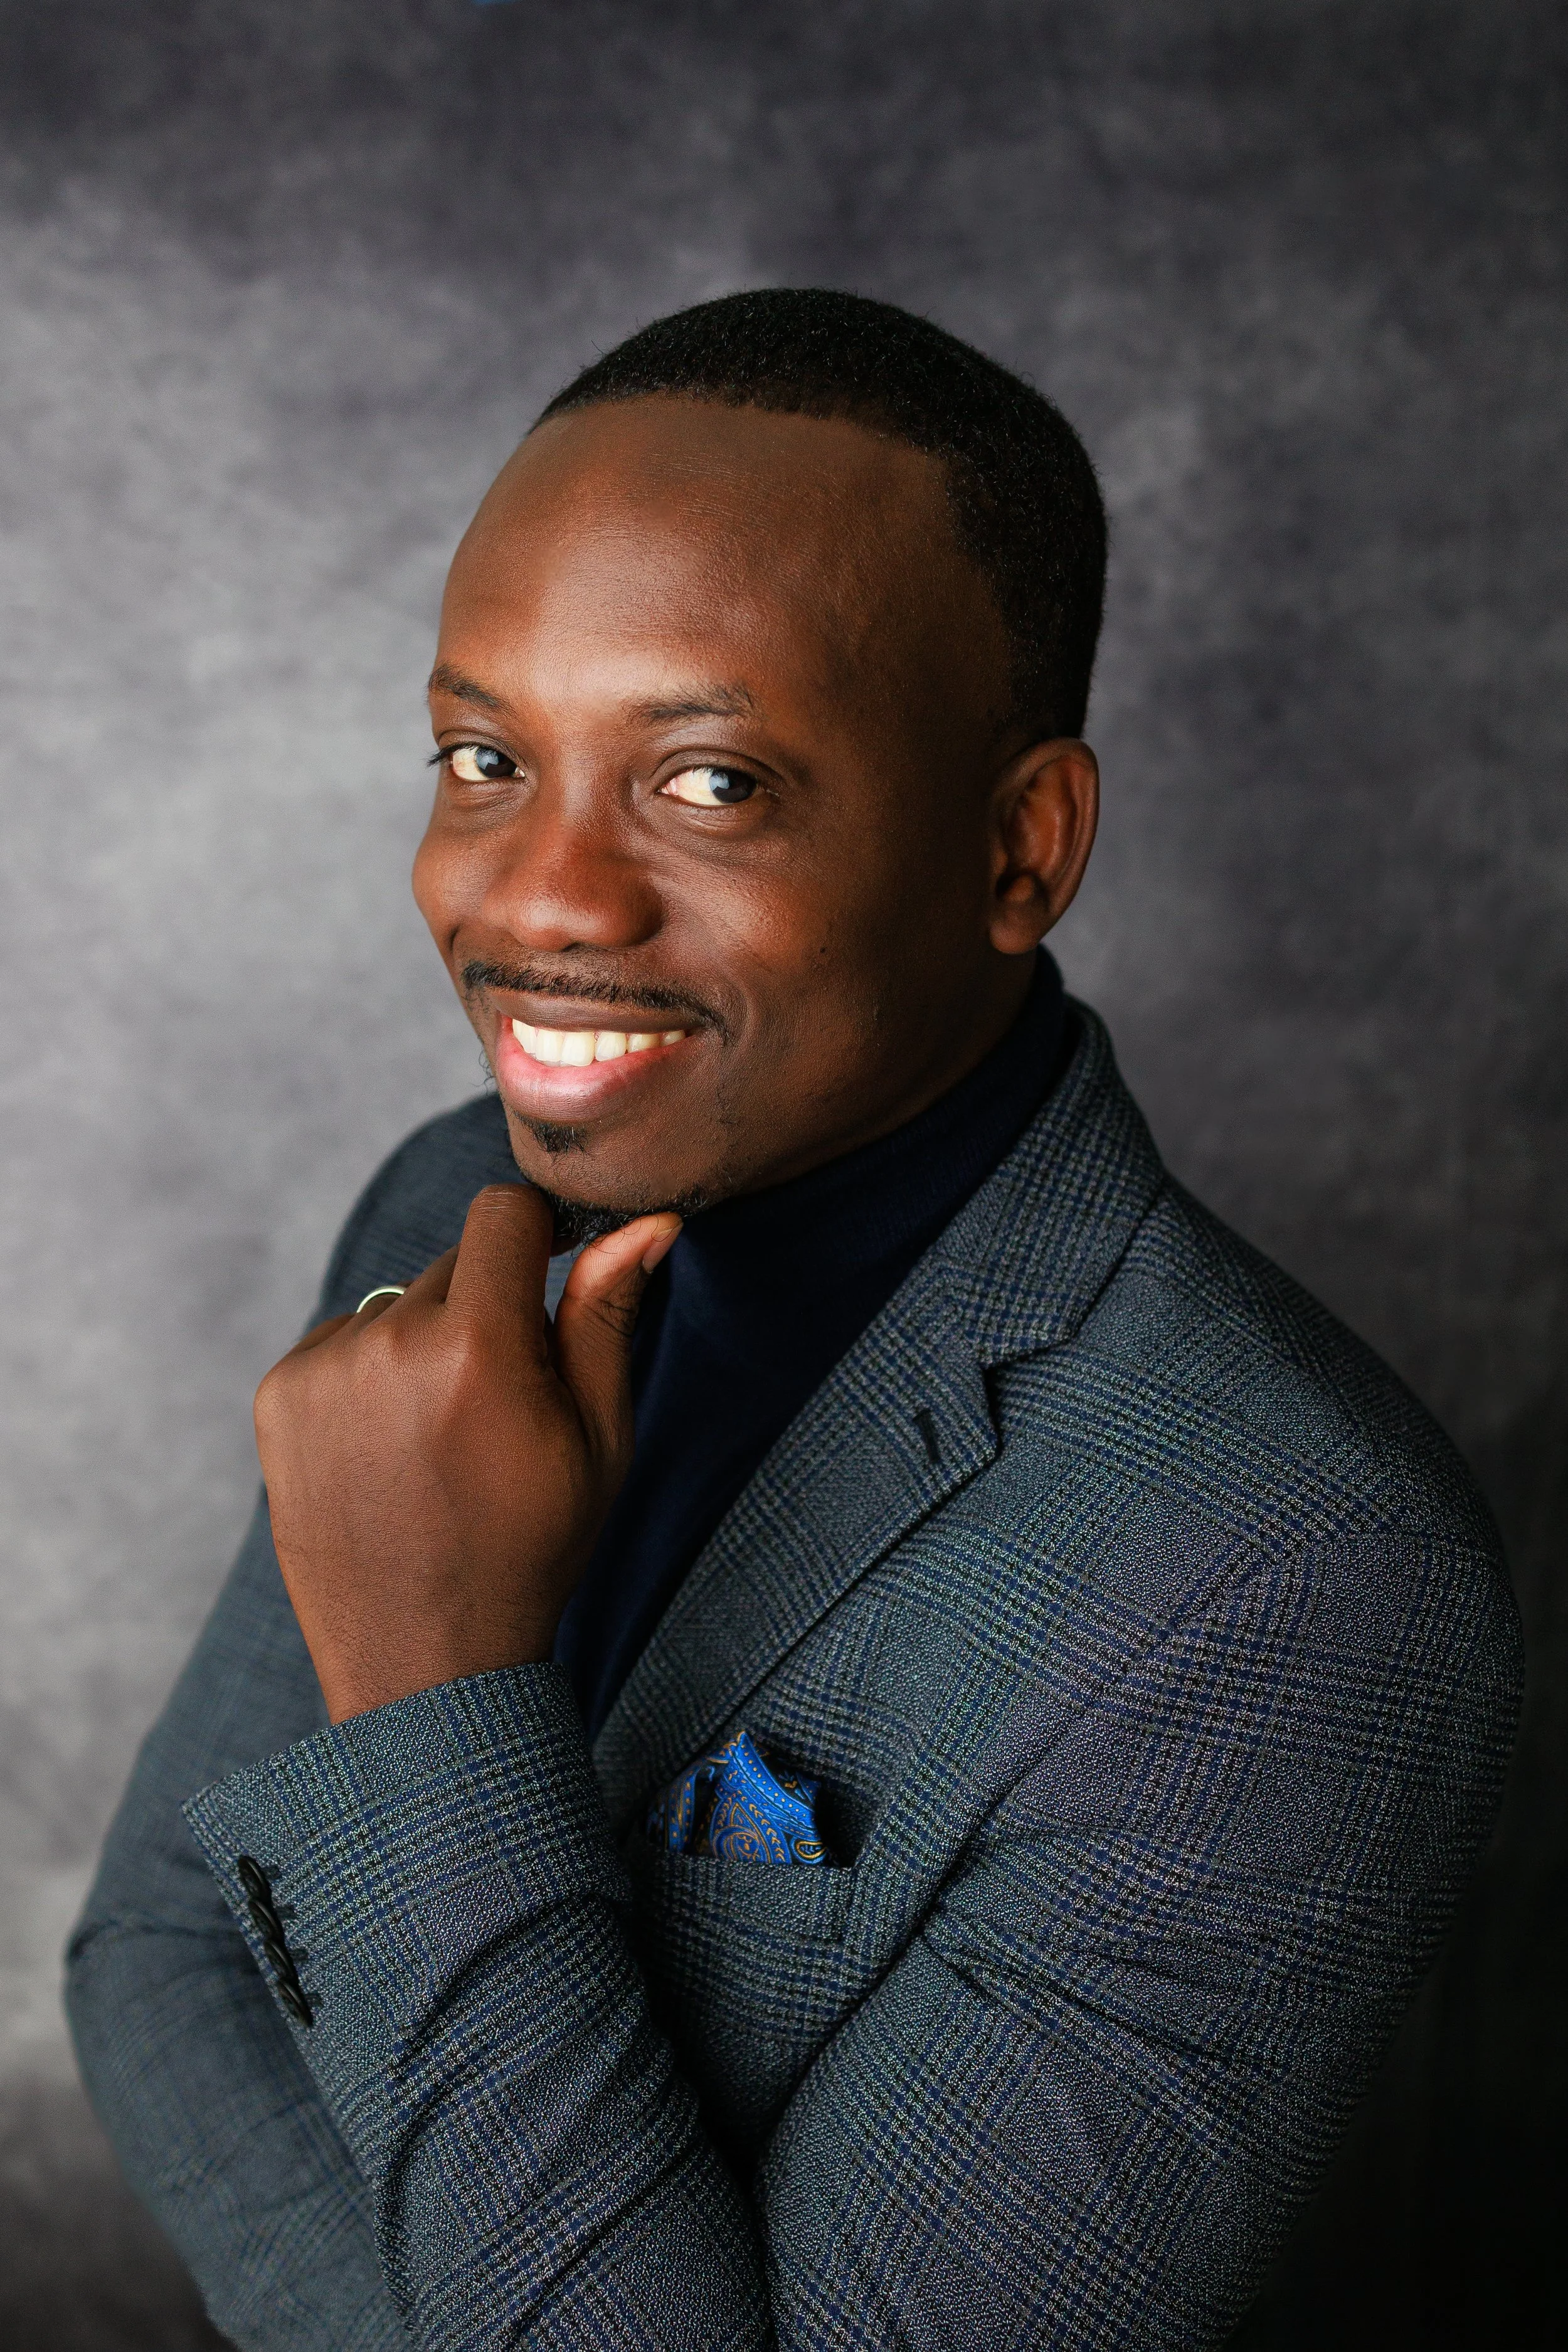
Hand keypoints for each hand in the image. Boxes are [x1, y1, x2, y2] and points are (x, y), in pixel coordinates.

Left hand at [253, 1184, 679, 1722]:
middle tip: (500, 1402)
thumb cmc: (530, 1550)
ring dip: (425, 1341)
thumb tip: (644, 1222)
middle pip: (453, 1263)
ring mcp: (321, 1371)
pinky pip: (342, 1340)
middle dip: (486, 1308)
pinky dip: (371, 1372)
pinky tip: (393, 1448)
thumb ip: (606, 1317)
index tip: (547, 1280)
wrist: (425, 1662)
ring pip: (395, 1302)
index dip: (537, 1235)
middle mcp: (386, 1344)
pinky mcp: (277, 1397)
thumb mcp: (597, 1439)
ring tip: (441, 1436)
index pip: (502, 1211)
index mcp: (475, 1348)